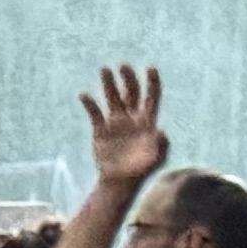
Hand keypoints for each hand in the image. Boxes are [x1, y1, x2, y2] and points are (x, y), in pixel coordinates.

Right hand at [84, 63, 168, 190]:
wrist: (119, 181)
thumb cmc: (141, 170)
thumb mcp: (155, 159)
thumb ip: (161, 144)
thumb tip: (161, 130)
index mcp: (147, 121)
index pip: (152, 97)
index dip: (152, 82)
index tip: (150, 68)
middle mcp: (132, 118)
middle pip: (131, 92)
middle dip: (128, 78)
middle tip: (123, 66)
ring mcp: (115, 123)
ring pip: (112, 98)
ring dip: (109, 84)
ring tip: (104, 69)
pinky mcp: (100, 130)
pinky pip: (94, 113)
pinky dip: (89, 103)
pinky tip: (84, 95)